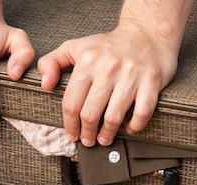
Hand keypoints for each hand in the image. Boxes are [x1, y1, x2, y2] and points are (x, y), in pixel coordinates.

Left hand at [38, 27, 178, 146]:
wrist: (146, 33)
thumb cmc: (109, 46)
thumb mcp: (75, 47)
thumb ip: (52, 62)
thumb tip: (45, 84)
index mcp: (87, 61)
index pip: (71, 103)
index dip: (70, 124)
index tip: (72, 134)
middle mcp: (108, 67)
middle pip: (90, 114)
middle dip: (86, 133)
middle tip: (88, 140)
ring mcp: (131, 75)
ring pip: (114, 117)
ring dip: (107, 134)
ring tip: (104, 139)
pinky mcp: (151, 81)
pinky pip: (141, 112)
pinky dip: (134, 125)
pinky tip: (129, 128)